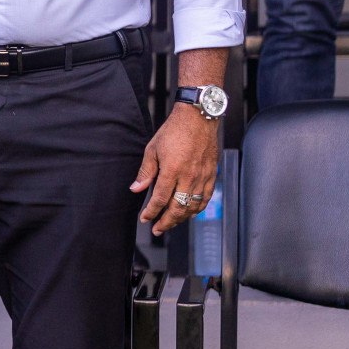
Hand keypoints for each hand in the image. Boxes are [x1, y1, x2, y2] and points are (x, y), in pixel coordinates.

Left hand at [130, 105, 219, 235]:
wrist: (198, 119)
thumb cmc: (173, 131)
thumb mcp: (152, 149)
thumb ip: (146, 172)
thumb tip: (136, 189)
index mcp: (172, 170)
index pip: (160, 199)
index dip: (151, 212)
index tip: (145, 219)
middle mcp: (189, 177)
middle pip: (178, 208)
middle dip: (166, 222)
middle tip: (157, 229)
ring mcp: (202, 177)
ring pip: (193, 207)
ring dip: (181, 218)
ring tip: (171, 222)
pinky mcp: (212, 175)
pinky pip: (206, 198)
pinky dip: (197, 209)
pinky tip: (190, 212)